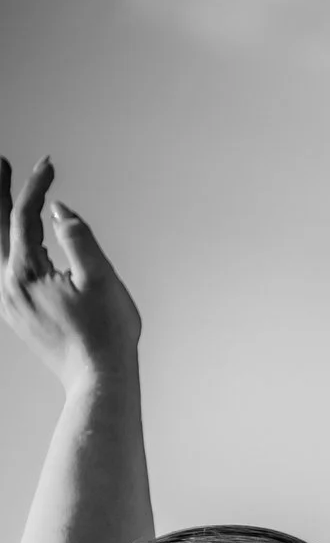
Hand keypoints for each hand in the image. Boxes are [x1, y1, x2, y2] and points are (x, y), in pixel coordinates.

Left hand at [0, 159, 139, 386]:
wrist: (97, 378)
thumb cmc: (106, 334)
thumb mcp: (101, 280)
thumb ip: (78, 239)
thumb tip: (60, 210)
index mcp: (27, 272)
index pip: (25, 216)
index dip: (35, 187)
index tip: (47, 164)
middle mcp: (8, 283)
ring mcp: (8, 300)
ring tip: (2, 197)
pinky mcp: (15, 312)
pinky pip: (1, 269)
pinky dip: (3, 245)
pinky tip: (10, 244)